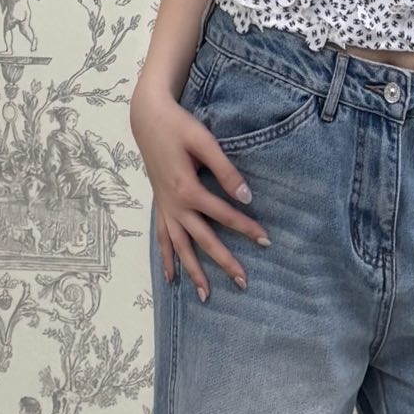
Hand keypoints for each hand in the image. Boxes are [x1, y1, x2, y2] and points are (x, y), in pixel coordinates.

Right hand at [129, 86, 271, 299]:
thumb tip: (246, 197)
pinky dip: (167, 258)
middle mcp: (174, 205)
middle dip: (224, 261)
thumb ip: (225, 170)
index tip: (266, 239)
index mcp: (187, 189)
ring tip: (205, 295)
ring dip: (193, 271)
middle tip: (243, 282)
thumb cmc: (178, 126)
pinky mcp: (159, 205)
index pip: (223, 214)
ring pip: (180, 246)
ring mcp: (164, 208)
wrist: (147, 118)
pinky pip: (163, 238)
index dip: (246, 227)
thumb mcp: (204, 142)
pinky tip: (171, 277)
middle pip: (202, 239)